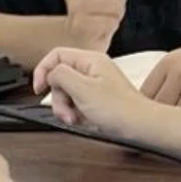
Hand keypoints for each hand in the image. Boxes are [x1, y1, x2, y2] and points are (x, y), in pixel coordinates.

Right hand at [33, 44, 156, 144]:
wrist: (141, 126)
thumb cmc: (120, 109)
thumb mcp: (82, 89)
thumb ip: (61, 75)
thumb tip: (50, 74)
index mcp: (90, 60)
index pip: (56, 56)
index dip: (43, 71)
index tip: (39, 89)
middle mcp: (93, 69)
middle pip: (60, 78)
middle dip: (59, 98)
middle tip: (66, 113)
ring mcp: (97, 84)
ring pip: (68, 93)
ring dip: (68, 109)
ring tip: (77, 119)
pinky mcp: (99, 99)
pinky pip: (78, 104)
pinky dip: (78, 114)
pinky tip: (86, 121)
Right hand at [63, 0, 125, 52]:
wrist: (78, 41)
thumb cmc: (94, 12)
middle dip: (119, 0)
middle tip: (108, 8)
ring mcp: (76, 6)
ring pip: (116, 5)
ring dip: (116, 15)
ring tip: (105, 18)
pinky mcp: (81, 24)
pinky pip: (111, 21)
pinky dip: (111, 27)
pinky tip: (101, 28)